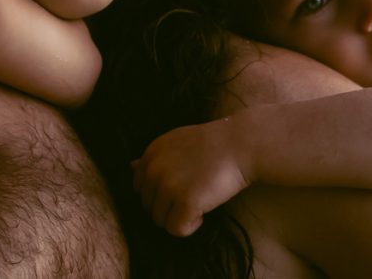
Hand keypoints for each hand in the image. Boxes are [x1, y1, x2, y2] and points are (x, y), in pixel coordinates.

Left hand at [132, 119, 250, 236]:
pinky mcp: (185, 202)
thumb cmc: (214, 143)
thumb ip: (154, 157)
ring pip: (160, 221)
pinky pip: (177, 229)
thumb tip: (130, 167)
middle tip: (195, 194)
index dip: (160, 194)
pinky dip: (192, 226)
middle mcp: (154, 169)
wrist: (242, 144)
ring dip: (181, 217)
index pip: (140, 189)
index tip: (182, 187)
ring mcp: (168, 186)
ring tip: (201, 200)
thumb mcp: (177, 141)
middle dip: (170, 207)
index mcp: (151, 153)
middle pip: (149, 207)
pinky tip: (204, 213)